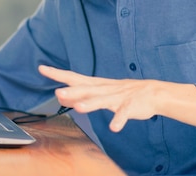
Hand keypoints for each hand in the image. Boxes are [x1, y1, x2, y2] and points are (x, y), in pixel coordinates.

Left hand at [39, 65, 157, 131]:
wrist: (152, 92)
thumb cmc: (122, 93)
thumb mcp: (99, 92)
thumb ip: (79, 95)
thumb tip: (59, 97)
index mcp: (96, 85)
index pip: (73, 78)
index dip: (58, 74)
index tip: (42, 69)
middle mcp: (104, 89)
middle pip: (85, 89)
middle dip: (72, 92)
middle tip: (58, 93)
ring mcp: (117, 97)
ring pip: (102, 100)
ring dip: (91, 104)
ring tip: (80, 108)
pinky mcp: (129, 106)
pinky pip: (123, 114)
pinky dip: (119, 119)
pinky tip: (114, 127)